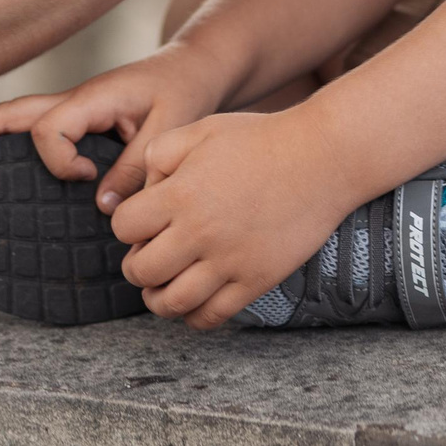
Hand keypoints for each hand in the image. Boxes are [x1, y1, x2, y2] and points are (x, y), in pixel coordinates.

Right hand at [0, 43, 237, 211]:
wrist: (196, 68)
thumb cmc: (185, 92)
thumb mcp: (170, 129)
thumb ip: (137, 166)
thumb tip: (101, 206)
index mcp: (92, 97)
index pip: (50, 129)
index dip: (59, 162)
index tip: (89, 180)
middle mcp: (75, 100)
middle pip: (11, 112)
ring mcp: (73, 108)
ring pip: (15, 117)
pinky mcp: (80, 119)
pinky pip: (35, 129)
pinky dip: (6, 140)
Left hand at [111, 110, 358, 328]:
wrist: (322, 158)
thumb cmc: (260, 139)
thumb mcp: (201, 129)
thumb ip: (159, 155)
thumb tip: (142, 192)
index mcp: (181, 194)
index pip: (124, 227)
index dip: (127, 225)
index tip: (142, 222)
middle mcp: (200, 232)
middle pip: (141, 272)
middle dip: (136, 266)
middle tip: (148, 255)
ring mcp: (229, 262)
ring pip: (171, 303)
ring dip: (157, 298)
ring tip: (163, 286)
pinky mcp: (256, 280)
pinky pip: (212, 316)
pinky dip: (193, 316)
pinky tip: (194, 300)